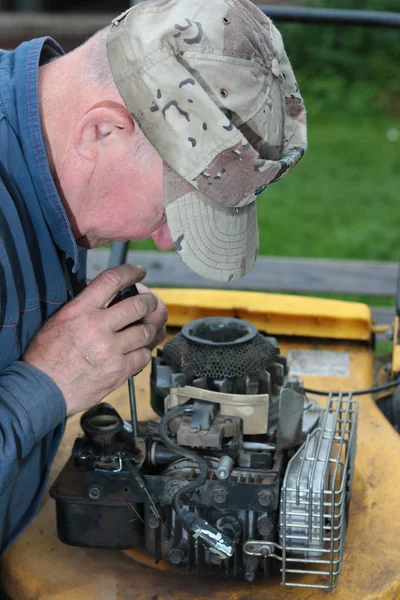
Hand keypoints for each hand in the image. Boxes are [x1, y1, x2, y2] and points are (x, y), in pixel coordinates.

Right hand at [22, 265, 167, 415]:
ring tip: (146, 328)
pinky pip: (144, 356)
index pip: (112, 280)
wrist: (43, 390)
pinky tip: (137, 351)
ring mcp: (111, 350)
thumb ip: (85, 306)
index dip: (131, 272)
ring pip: (146, 331)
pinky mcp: (119, 371)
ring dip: (150, 328)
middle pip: (139, 305)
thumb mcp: (60, 320)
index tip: (140, 272)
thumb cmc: (46, 356)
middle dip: (150, 302)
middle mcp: (98, 327)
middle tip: (151, 304)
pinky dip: (143, 352)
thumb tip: (106, 294)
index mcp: (81, 310)